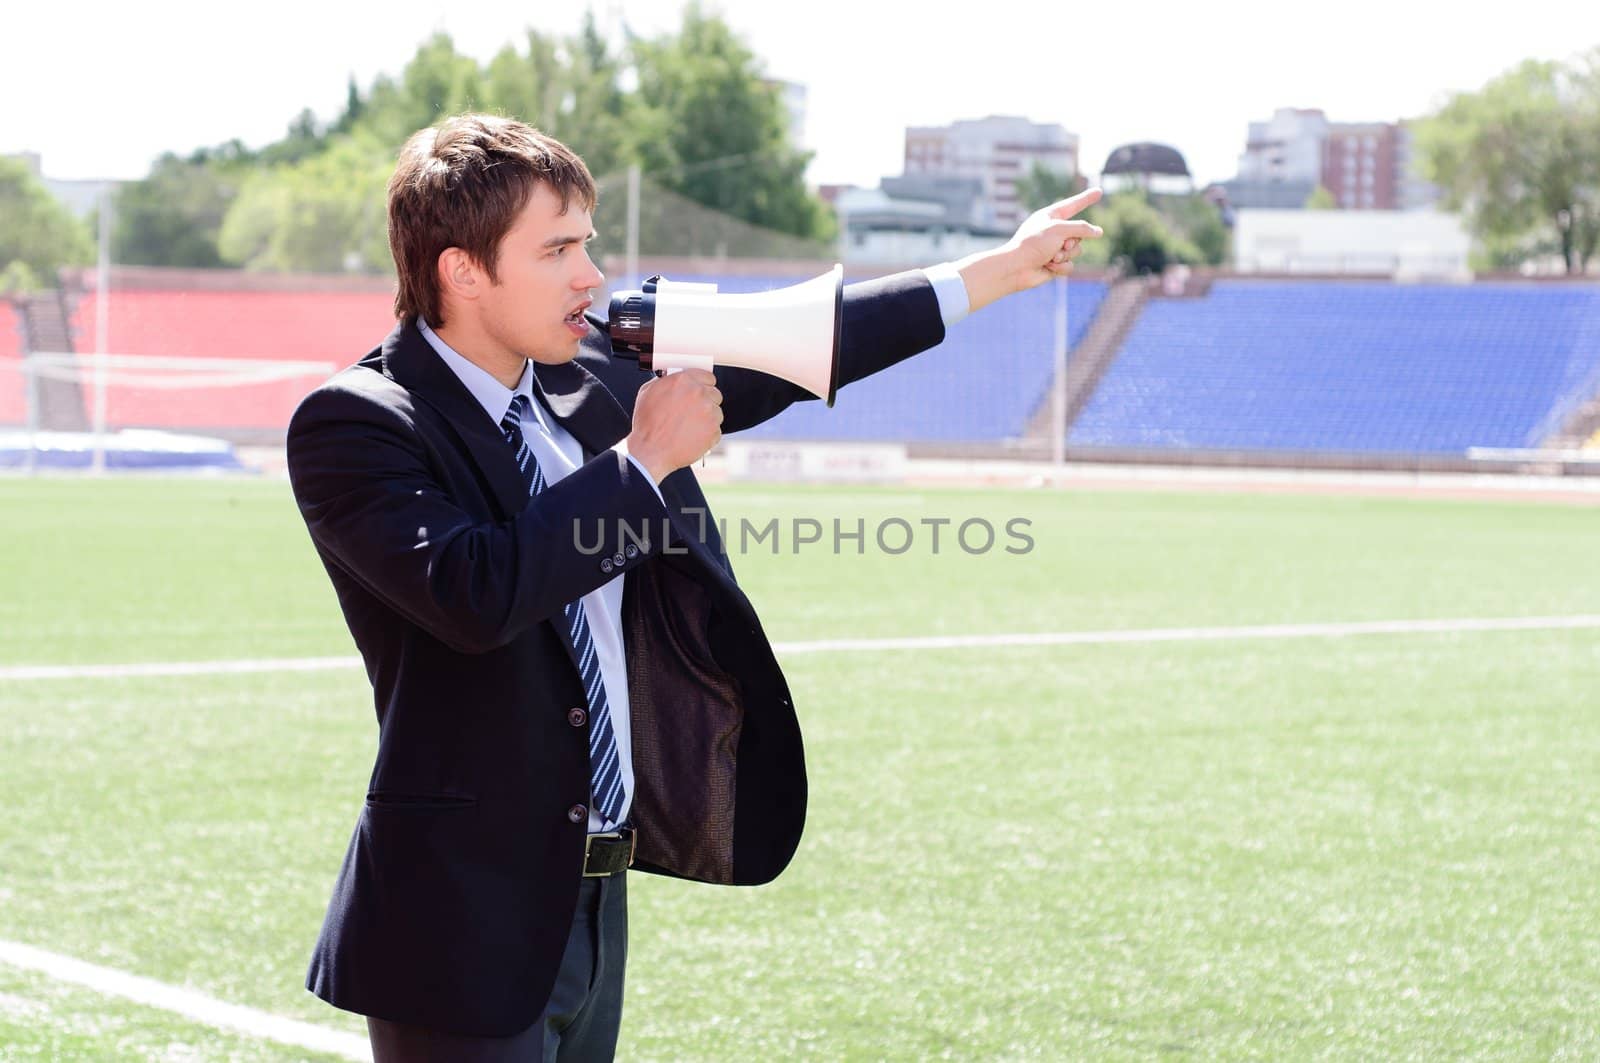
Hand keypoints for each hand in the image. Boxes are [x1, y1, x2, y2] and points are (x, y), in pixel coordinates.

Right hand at [626, 369, 721, 481]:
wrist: (650, 451)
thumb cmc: (647, 425)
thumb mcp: (648, 393)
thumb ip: (665, 382)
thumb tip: (673, 378)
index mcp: (683, 381)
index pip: (706, 376)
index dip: (703, 384)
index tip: (701, 390)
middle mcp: (698, 393)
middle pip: (715, 393)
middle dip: (706, 402)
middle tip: (693, 412)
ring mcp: (708, 411)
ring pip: (717, 412)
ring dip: (707, 419)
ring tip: (689, 427)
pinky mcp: (713, 430)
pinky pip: (716, 429)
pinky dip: (707, 434)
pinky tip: (692, 436)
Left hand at [954, 187, 1103, 312]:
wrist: (1016, 269)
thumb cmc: (1033, 244)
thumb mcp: (1059, 230)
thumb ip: (1081, 228)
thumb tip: (1098, 232)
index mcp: (1051, 216)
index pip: (1073, 205)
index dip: (1086, 199)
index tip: (1099, 192)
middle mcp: (1054, 231)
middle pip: (1080, 233)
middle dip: (1072, 242)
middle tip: (1060, 245)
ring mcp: (1055, 247)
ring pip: (1077, 250)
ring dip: (1066, 255)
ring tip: (1051, 257)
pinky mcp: (1054, 264)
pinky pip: (1070, 265)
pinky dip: (1061, 267)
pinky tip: (1048, 267)